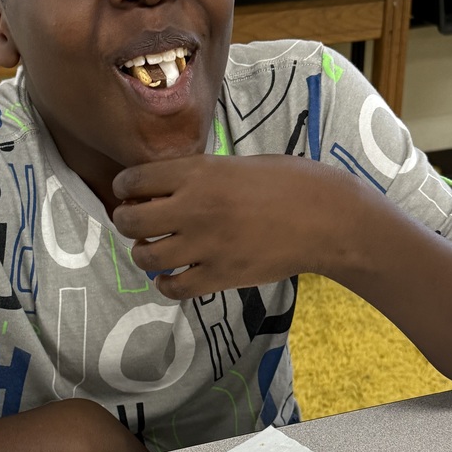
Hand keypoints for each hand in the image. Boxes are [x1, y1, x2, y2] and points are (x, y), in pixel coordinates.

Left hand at [112, 154, 333, 297]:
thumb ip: (201, 175)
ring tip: (153, 251)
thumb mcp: (239, 164)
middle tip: (135, 223)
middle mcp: (194, 208)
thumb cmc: (291, 183)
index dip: (124, 187)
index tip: (128, 192)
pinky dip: (166, 284)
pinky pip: (174, 288)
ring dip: (143, 254)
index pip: (134, 179)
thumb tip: (166, 189)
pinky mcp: (220, 276)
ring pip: (146, 256)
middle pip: (131, 220)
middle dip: (126, 221)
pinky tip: (173, 277)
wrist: (328, 219)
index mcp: (199, 172)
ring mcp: (206, 245)